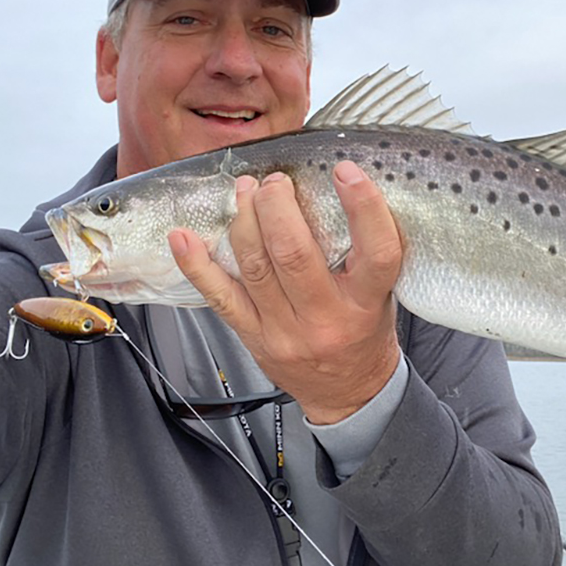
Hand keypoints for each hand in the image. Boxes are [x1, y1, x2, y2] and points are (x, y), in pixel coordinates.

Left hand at [168, 161, 403, 423]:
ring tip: (245, 190)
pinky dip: (197, 265)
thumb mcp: (382, 294)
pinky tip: (183, 237)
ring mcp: (284, 331)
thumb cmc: (365, 332)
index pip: (377, 254)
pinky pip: (220, 298)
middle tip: (276, 182)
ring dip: (244, 220)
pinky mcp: (253, 336)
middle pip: (294, 254)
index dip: (364, 208)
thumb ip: (364, 252)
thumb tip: (331, 189)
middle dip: (277, 207)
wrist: (348, 394)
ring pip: (255, 267)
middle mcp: (325, 319)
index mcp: (368, 303)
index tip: (346, 171)